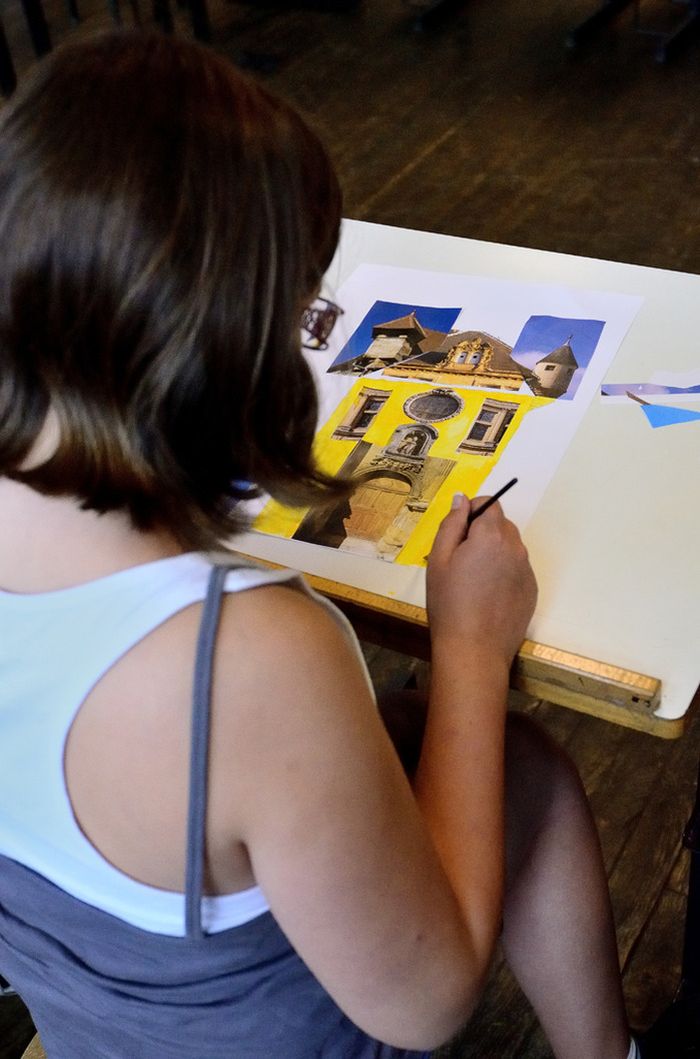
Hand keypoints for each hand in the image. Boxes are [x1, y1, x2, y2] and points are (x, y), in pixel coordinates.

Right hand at [427, 493, 536, 667]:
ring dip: (494, 553)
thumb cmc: (449, 604)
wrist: (474, 650)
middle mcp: (516, 548)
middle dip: (482, 533)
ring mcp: (527, 570)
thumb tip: (462, 499)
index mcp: (491, 536)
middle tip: (461, 562)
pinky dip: (504, 573)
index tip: (457, 537)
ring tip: (474, 582)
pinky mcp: (532, 589)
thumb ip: (451, 524)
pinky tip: (487, 596)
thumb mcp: (438, 560)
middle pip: (501, 524)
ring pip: (510, 547)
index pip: (489, 504)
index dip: (471, 514)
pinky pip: (517, 569)